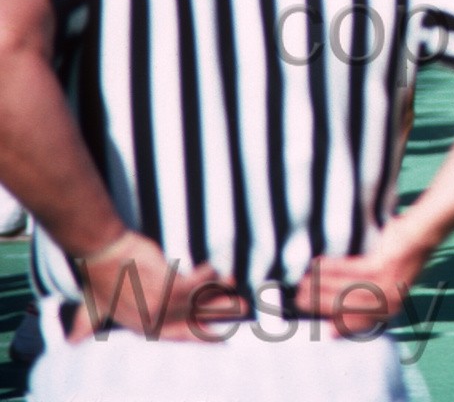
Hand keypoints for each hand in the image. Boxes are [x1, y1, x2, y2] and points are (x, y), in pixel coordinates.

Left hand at [71, 231, 246, 342]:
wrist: (100, 252)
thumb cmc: (97, 277)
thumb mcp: (92, 306)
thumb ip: (87, 324)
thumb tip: (72, 340)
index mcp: (141, 326)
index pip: (178, 336)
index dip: (202, 336)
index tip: (221, 335)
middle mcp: (154, 319)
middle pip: (197, 320)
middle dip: (222, 314)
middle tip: (243, 308)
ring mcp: (162, 303)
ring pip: (201, 300)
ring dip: (220, 291)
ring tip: (232, 281)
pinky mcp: (167, 284)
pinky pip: (198, 281)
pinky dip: (208, 274)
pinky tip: (214, 266)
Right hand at [294, 215, 431, 335]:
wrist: (420, 236)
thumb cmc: (400, 257)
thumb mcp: (387, 282)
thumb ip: (368, 295)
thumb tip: (340, 307)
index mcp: (391, 308)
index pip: (360, 322)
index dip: (341, 326)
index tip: (325, 329)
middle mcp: (389, 300)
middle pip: (347, 306)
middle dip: (321, 303)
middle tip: (300, 299)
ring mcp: (386, 284)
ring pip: (345, 288)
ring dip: (321, 284)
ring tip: (303, 281)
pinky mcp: (382, 268)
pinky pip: (350, 269)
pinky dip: (332, 267)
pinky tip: (317, 263)